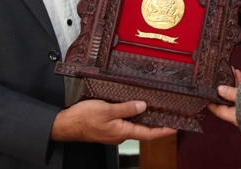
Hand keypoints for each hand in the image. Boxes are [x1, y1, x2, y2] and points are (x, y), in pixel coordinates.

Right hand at [50, 99, 175, 143]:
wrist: (66, 125)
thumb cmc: (84, 118)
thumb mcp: (106, 110)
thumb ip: (126, 108)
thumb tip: (143, 106)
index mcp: (122, 131)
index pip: (148, 134)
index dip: (162, 131)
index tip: (175, 128)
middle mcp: (120, 134)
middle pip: (142, 130)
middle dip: (155, 124)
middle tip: (168, 115)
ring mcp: (113, 132)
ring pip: (132, 125)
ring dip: (143, 118)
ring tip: (154, 108)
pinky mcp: (107, 128)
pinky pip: (124, 123)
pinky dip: (131, 116)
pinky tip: (133, 107)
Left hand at [207, 66, 240, 125]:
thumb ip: (231, 93)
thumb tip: (219, 90)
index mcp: (236, 117)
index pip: (218, 111)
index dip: (210, 102)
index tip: (202, 94)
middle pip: (227, 101)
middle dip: (222, 87)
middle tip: (215, 76)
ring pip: (237, 95)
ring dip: (232, 82)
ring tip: (227, 69)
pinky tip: (238, 73)